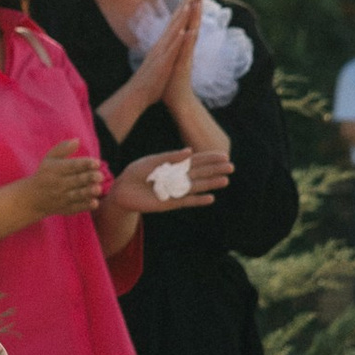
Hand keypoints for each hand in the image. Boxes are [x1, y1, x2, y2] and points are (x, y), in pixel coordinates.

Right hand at [20, 140, 106, 218]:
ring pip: (76, 195)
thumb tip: (77, 140)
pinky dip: (85, 206)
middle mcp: (58, 184)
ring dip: (88, 192)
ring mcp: (62, 197)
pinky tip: (95, 203)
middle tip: (101, 176)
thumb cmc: (45, 174)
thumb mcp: (49, 159)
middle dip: (88, 178)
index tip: (96, 162)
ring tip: (99, 188)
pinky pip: (76, 207)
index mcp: (56, 169)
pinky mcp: (65, 209)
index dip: (84, 164)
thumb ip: (63, 148)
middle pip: (76, 180)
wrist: (33, 198)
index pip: (71, 166)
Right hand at [117, 0, 202, 119]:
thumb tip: (165, 46)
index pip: (173, 24)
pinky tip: (184, 32)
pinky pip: (171, 51)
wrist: (136, 95)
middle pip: (173, 23)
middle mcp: (161, 46)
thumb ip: (162, 52)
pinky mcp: (162, 64)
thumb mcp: (157, 62)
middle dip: (183, 7)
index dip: (181, 10)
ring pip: (172, 33)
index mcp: (162, 46)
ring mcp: (161, 54)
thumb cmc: (149, 81)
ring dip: (180, 19)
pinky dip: (178, 41)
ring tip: (188, 5)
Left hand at [120, 145, 234, 213]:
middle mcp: (177, 177)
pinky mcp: (170, 203)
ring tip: (226, 181)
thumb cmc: (136, 173)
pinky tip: (211, 198)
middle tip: (231, 166)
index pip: (196, 160)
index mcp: (174, 164)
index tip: (224, 155)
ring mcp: (175, 190)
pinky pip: (187, 201)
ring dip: (211, 183)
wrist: (122, 191)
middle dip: (215, 169)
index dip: (210, 158)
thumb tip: (190, 151)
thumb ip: (171, 158)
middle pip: (201, 172)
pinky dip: (198, 200)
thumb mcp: (152, 162)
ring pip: (197, 186)